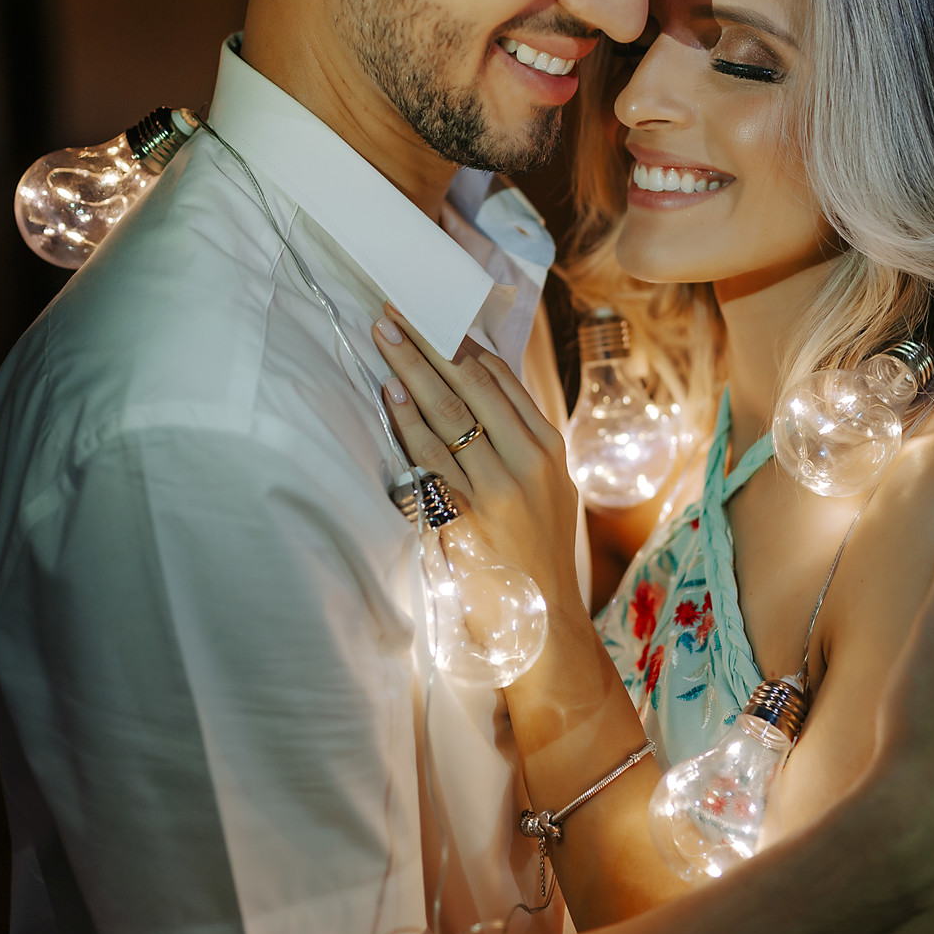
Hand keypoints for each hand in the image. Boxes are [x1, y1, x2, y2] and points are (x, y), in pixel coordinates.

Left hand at [373, 309, 581, 606]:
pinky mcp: (470, 515)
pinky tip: (391, 393)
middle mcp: (529, 460)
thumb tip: (476, 389)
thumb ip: (518, 443)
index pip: (502, 378)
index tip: (432, 313)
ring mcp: (500, 487)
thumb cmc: (536, 553)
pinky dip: (408, 422)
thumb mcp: (546, 489)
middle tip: (397, 310)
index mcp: (548, 447)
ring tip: (385, 336)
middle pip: (473, 384)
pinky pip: (431, 458)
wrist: (544, 623)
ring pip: (451, 413)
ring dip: (413, 369)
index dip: (462, 341)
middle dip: (431, 342)